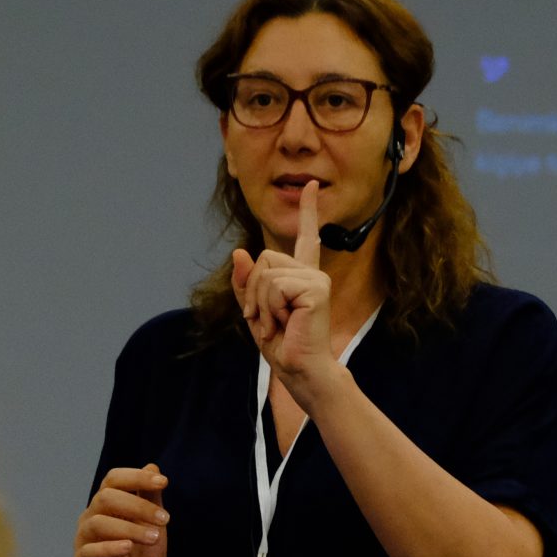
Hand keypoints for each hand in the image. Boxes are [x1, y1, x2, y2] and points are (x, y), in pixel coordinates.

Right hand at [75, 463, 169, 556]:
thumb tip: (153, 467)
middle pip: (106, 497)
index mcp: (106, 504)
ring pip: (99, 523)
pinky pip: (90, 551)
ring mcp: (84, 539)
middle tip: (164, 518)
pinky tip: (128, 548)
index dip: (136, 477)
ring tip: (154, 538)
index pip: (114, 479)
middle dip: (138, 505)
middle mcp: (91, 517)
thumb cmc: (141, 556)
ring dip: (130, 528)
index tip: (164, 482)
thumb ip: (151, 499)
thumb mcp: (153, 526)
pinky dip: (110, 547)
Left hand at [232, 180, 334, 406]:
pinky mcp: (316, 288)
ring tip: (277, 324)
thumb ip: (245, 284)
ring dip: (261, 304)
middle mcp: (311, 272)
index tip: (311, 186)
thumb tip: (240, 252)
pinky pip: (274, 287)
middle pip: (263, 258)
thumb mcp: (255, 312)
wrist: (300, 370)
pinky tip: (285, 324)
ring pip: (265, 273)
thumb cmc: (282, 345)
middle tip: (267, 319)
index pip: (305, 237)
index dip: (307, 211)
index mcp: (301, 275)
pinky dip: (270, 309)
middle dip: (253, 291)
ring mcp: (315, 278)